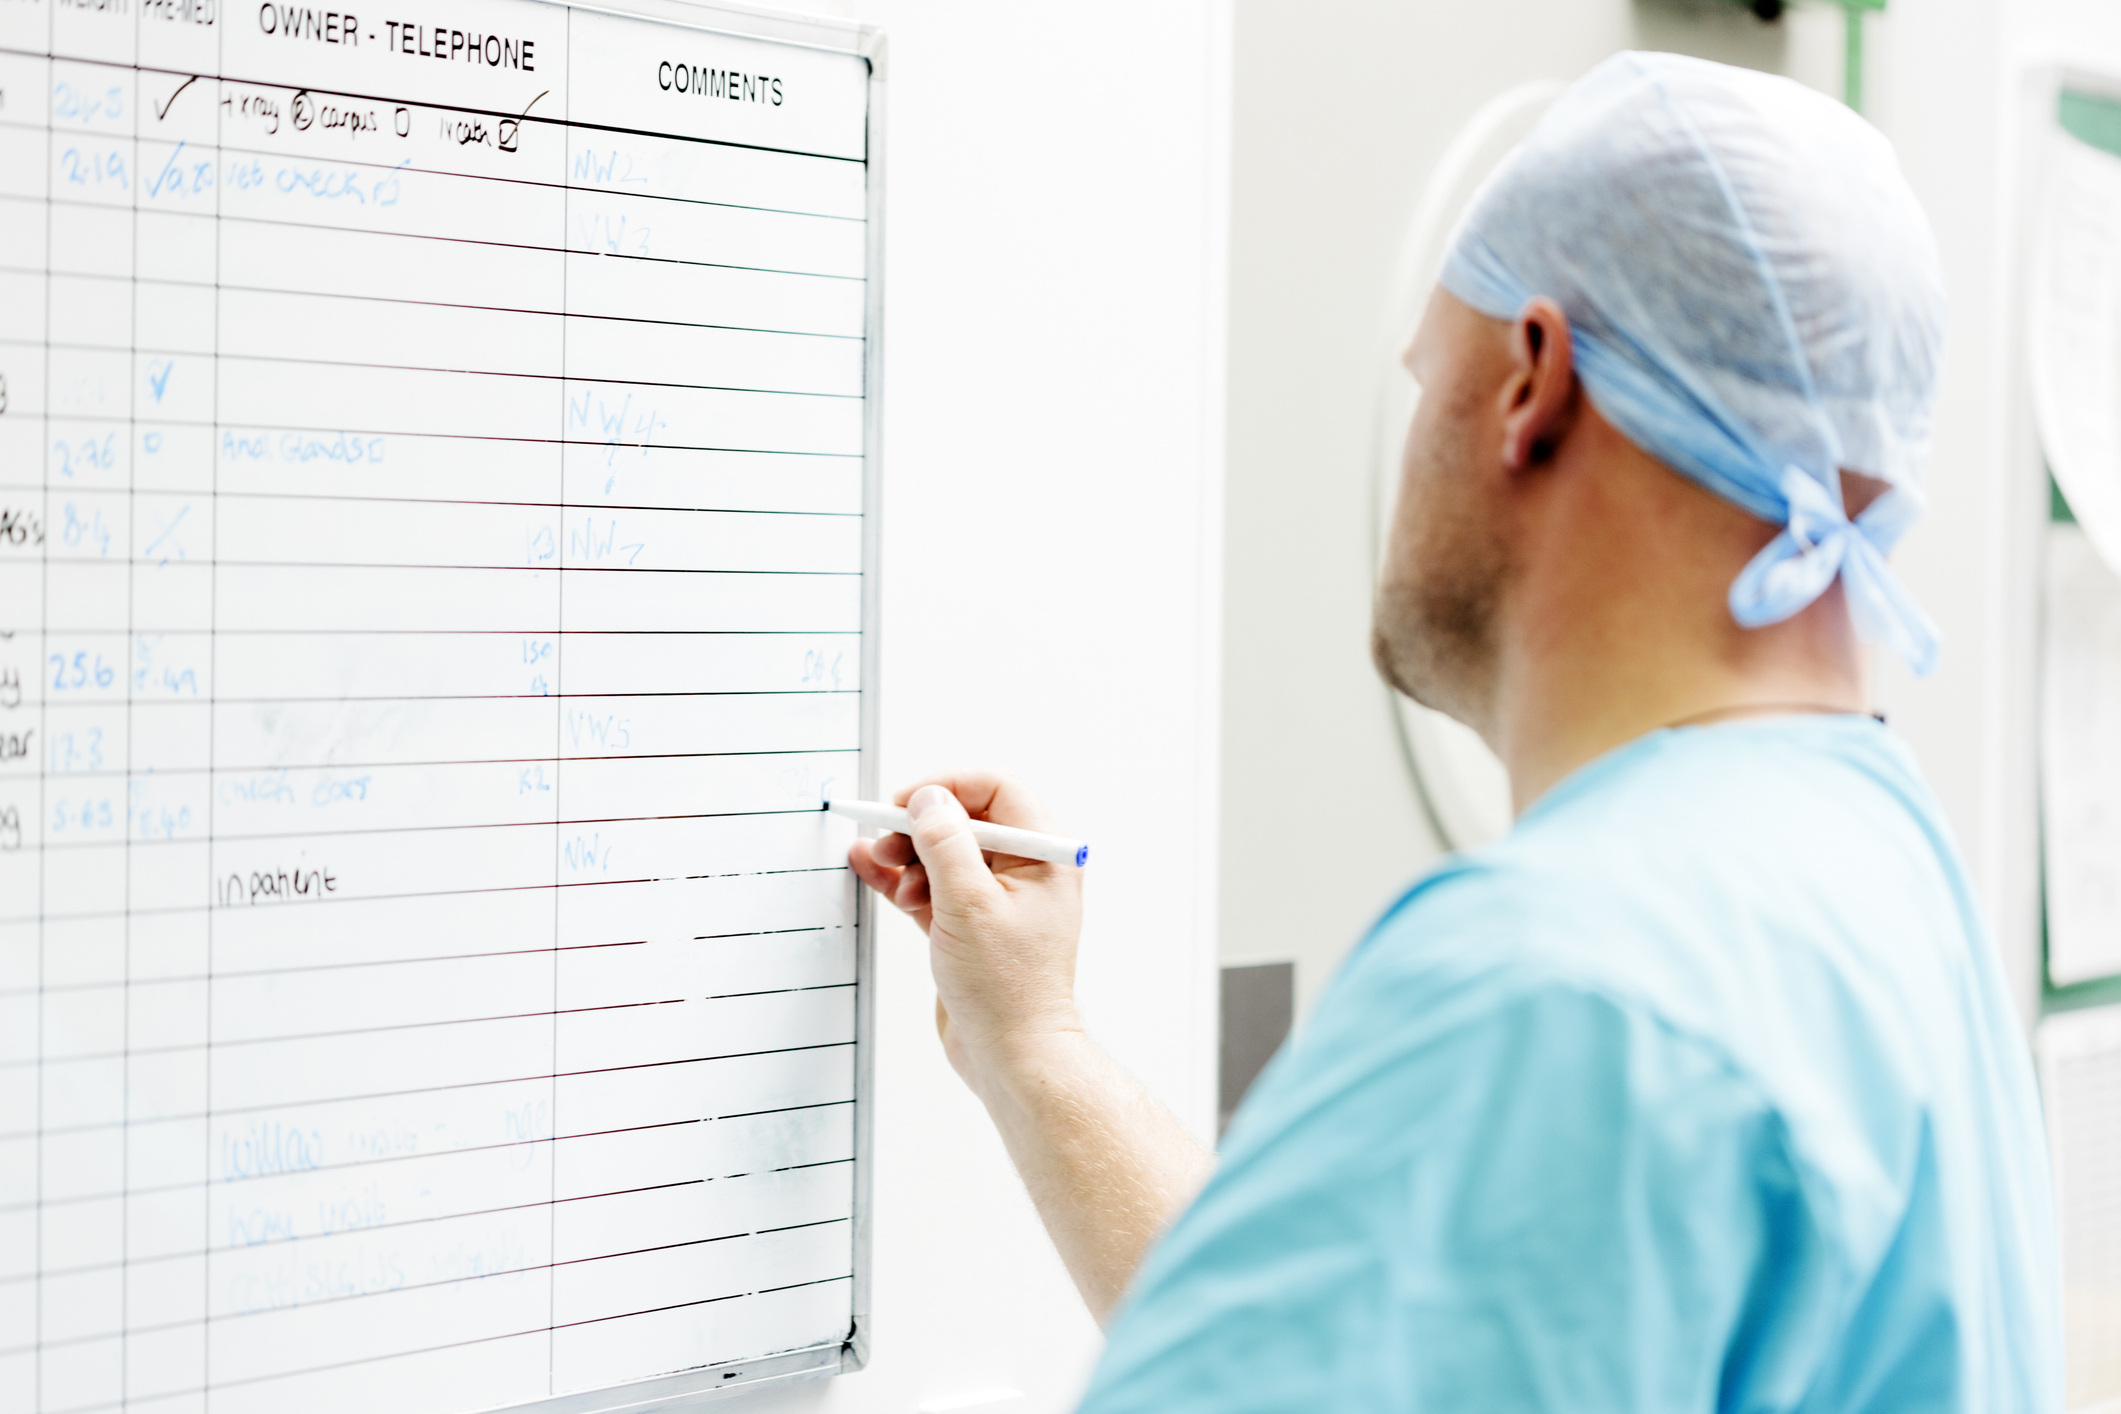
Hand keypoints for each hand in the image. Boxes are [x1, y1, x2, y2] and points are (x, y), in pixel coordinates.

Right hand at [848, 772, 1084, 1086]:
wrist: (1011, 1056)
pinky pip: (932, 886)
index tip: (907, 803)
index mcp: (1043, 855)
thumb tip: (927, 799)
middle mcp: (1025, 871)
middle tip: (885, 839)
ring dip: (907, 855)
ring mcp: (996, 899)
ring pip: (944, 854)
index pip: (996, 790)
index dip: (948, 788)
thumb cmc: (1007, 989)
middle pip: (965, 820)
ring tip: (883, 869)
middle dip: (920, 826)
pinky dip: (902, 879)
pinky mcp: (970, 924)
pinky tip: (870, 868)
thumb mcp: (969, 905)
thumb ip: (946, 844)